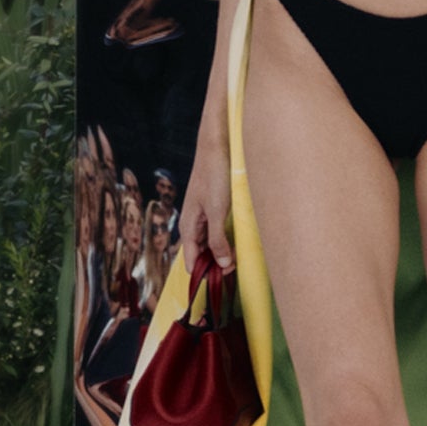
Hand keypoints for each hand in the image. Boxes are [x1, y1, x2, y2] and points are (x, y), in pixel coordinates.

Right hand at [181, 142, 234, 274]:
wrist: (217, 149)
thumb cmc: (214, 177)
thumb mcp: (217, 211)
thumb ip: (217, 238)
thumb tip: (221, 264)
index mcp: (187, 228)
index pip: (192, 262)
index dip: (206, 273)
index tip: (225, 277)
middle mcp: (192, 225)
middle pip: (201, 255)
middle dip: (216, 264)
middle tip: (236, 265)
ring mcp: (202, 218)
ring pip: (209, 244)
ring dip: (222, 252)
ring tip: (238, 255)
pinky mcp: (212, 210)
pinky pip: (216, 233)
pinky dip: (225, 240)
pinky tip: (237, 240)